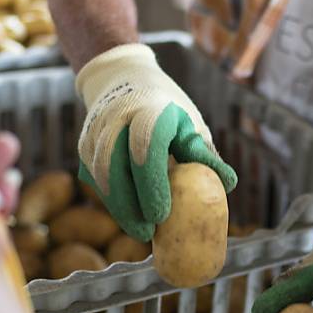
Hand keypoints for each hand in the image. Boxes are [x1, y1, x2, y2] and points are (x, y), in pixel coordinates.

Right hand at [75, 44, 236, 240]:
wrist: (123, 78)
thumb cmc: (167, 108)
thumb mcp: (190, 122)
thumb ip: (204, 154)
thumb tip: (228, 184)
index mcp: (149, 110)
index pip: (145, 147)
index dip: (151, 184)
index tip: (161, 215)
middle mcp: (116, 118)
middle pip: (115, 166)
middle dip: (130, 205)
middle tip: (148, 233)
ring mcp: (95, 131)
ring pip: (101, 176)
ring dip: (119, 207)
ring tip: (140, 230)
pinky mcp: (84, 145)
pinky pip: (95, 179)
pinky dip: (111, 200)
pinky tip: (128, 215)